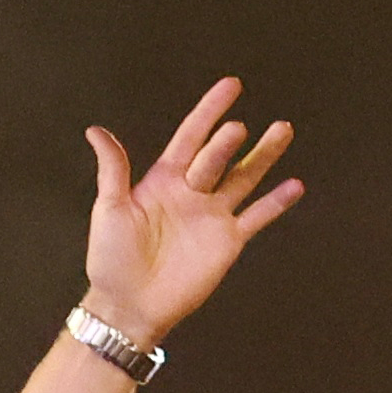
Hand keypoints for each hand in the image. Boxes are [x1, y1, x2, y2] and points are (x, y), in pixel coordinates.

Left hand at [76, 80, 303, 345]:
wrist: (128, 306)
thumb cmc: (111, 259)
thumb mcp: (109, 209)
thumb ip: (113, 170)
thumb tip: (95, 130)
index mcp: (164, 179)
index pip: (192, 136)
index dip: (209, 111)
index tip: (231, 86)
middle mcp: (192, 192)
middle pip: (218, 157)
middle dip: (226, 143)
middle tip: (236, 131)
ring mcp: (212, 215)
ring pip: (245, 177)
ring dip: (264, 156)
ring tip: (282, 129)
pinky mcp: (227, 242)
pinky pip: (257, 217)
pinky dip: (276, 203)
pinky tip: (295, 185)